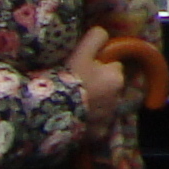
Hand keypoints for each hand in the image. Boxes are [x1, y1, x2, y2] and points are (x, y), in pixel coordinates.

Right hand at [63, 26, 125, 141]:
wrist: (50, 111)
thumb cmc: (67, 78)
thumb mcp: (81, 51)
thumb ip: (96, 38)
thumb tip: (103, 34)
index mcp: (116, 77)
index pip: (114, 67)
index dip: (100, 66)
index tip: (86, 68)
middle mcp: (117, 98)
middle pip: (110, 87)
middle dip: (100, 85)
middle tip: (79, 85)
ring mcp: (108, 118)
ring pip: (104, 105)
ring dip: (95, 102)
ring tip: (75, 101)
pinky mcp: (98, 134)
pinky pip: (96, 125)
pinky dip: (89, 122)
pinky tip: (75, 117)